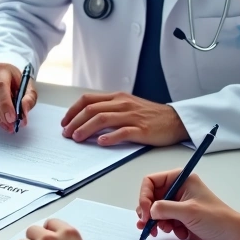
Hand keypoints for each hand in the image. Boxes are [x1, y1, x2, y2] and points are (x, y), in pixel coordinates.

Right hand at [0, 63, 36, 132]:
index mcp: (3, 69)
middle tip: (11, 125)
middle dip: (0, 113)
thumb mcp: (29, 89)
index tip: (12, 118)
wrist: (7, 78)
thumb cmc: (18, 83)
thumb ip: (29, 100)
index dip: (5, 103)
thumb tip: (23, 115)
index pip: (0, 86)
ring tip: (6, 126)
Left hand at [61, 92, 189, 146]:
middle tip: (66, 134)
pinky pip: (122, 132)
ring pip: (103, 119)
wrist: (175, 120)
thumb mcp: (126, 105)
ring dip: (86, 129)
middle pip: (91, 110)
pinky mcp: (141, 129)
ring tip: (77, 138)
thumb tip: (85, 120)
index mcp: (116, 97)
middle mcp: (122, 104)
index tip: (64, 122)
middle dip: (75, 122)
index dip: (73, 111)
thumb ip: (108, 109)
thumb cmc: (149, 115)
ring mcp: (131, 116)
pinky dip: (110, 137)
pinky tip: (101, 142)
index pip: (88, 100)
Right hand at [137, 170, 239, 239]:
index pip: (151, 181)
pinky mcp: (182, 218)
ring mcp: (180, 204)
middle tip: (148, 225)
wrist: (234, 238)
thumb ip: (165, 208)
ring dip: (157, 222)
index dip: (144, 196)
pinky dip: (167, 229)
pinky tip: (180, 234)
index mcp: (181, 179)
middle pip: (151, 197)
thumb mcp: (189, 211)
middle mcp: (179, 190)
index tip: (145, 213)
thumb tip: (149, 211)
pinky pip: (164, 221)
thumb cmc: (218, 220)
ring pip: (156, 211)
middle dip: (148, 212)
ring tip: (165, 231)